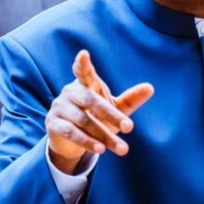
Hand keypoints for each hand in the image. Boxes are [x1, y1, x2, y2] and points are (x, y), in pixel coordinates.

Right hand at [45, 49, 153, 173]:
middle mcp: (70, 92)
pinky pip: (71, 132)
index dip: (82, 64)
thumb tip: (150, 87)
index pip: (84, 72)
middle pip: (91, 100)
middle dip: (111, 115)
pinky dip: (87, 141)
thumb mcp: (115, 108)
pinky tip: (100, 150)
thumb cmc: (97, 117)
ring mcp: (60, 107)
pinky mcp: (53, 124)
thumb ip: (131, 98)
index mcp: (86, 84)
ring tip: (122, 149)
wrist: (72, 140)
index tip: (83, 54)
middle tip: (130, 128)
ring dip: (103, 135)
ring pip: (83, 120)